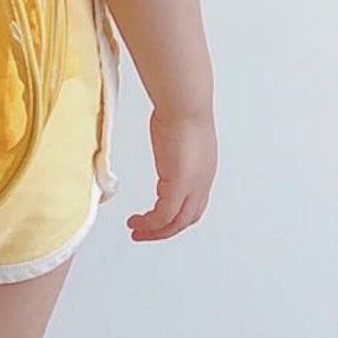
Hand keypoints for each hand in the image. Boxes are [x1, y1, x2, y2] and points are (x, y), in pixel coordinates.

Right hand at [128, 109, 216, 241]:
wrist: (185, 104)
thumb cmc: (180, 107)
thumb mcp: (177, 130)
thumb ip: (172, 140)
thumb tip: (164, 133)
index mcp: (203, 170)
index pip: (192, 203)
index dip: (176, 215)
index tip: (156, 217)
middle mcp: (201, 183)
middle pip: (187, 219)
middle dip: (165, 230)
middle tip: (144, 232)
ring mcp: (193, 186)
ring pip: (177, 222)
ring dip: (155, 231)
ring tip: (135, 230)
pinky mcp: (179, 185)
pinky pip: (163, 215)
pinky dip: (150, 223)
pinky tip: (136, 221)